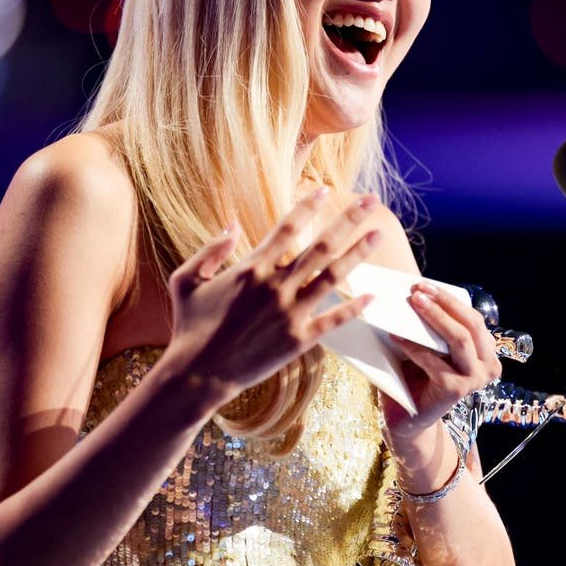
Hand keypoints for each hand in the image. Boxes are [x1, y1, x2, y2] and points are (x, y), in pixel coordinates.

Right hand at [165, 187, 380, 407]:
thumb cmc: (189, 326)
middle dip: (349, 219)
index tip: (326, 190)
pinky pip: (334, 320)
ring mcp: (291, 313)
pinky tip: (373, 295)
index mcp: (251, 268)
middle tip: (371, 201)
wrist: (198, 375)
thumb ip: (209, 250)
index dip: (309, 206)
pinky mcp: (300, 340)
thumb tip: (233, 225)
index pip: (288, 228)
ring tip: (379, 234)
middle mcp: (276, 286)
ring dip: (359, 253)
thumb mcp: (185, 280)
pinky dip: (355, 307)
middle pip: (321, 245)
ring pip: (333, 275)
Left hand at [381, 283, 500, 443]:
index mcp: (485, 352)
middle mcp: (487, 366)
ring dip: (435, 318)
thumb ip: (435, 328)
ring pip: (459, 340)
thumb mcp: (432, 347)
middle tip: (418, 291)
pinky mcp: (455, 390)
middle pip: (470, 325)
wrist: (408, 418)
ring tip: (412, 303)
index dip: (450, 299)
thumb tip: (418, 294)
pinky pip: (435, 361)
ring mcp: (474, 379)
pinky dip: (414, 346)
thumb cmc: (418, 376)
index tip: (425, 285)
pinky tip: (396, 336)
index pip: (472, 318)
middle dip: (444, 304)